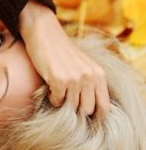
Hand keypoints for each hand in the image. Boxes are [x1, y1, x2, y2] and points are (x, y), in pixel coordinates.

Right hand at [19, 1, 109, 115]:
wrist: (44, 33)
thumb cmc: (61, 51)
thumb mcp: (83, 66)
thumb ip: (90, 84)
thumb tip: (88, 110)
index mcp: (99, 74)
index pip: (104, 107)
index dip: (94, 116)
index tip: (82, 114)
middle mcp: (90, 77)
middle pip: (86, 110)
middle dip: (75, 109)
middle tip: (66, 100)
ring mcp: (75, 79)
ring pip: (71, 107)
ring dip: (62, 103)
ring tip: (58, 91)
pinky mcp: (59, 79)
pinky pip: (57, 101)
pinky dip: (52, 98)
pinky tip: (50, 87)